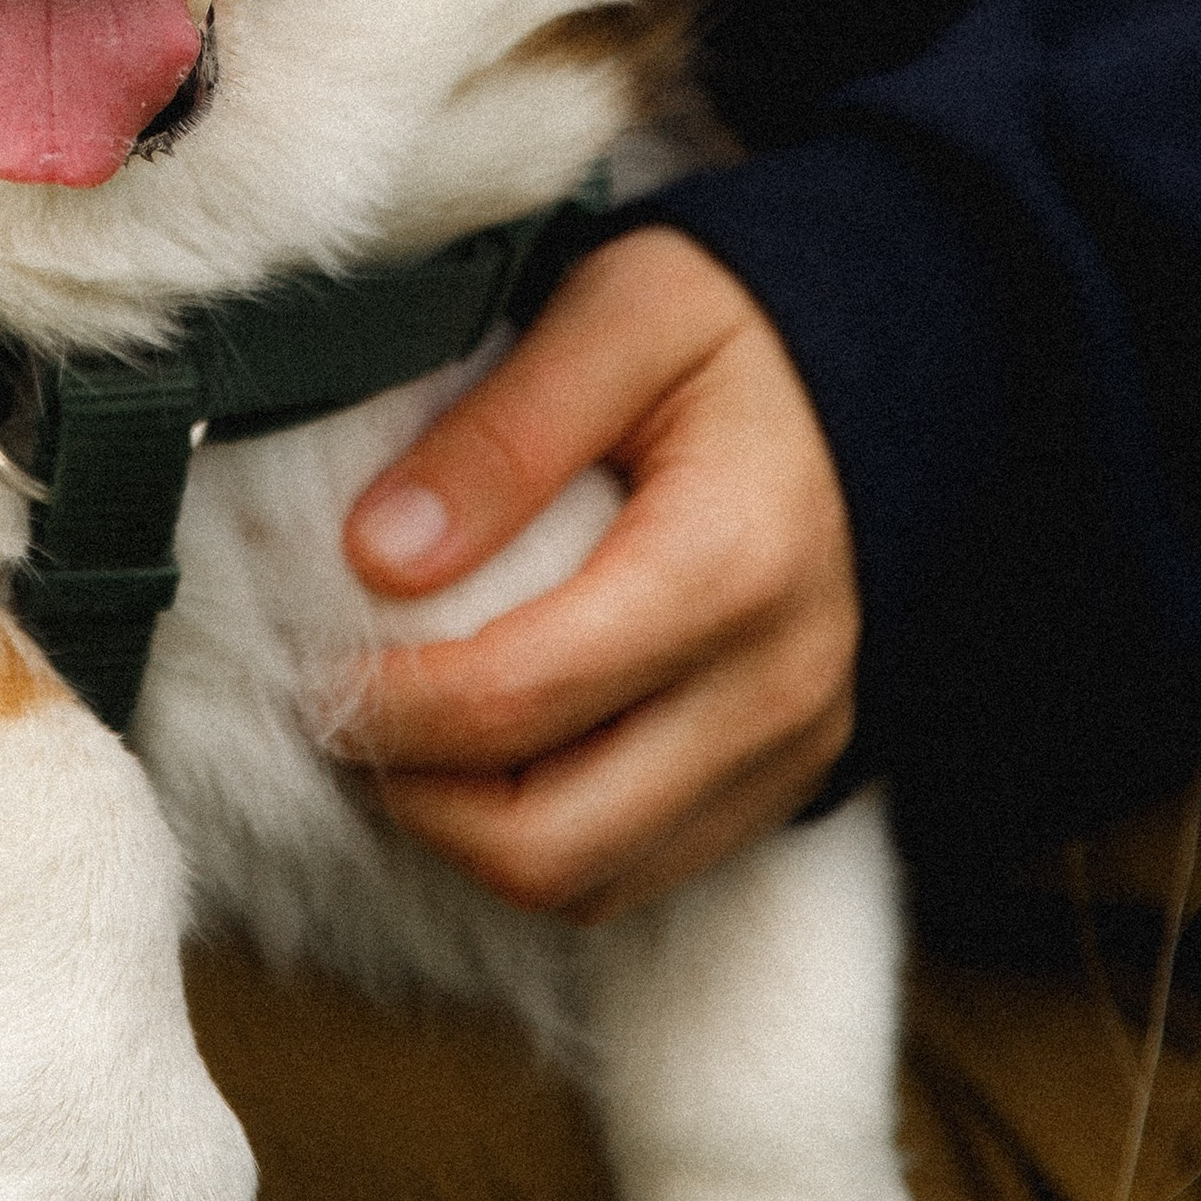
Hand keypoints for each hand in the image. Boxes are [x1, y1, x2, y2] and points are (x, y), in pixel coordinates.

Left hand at [336, 228, 857, 920]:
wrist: (892, 370)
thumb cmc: (730, 333)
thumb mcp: (619, 315)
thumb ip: (501, 434)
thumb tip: (375, 558)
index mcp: (728, 566)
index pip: (512, 702)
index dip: (381, 705)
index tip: (309, 659)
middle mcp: (773, 689)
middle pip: (545, 844)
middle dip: (410, 795)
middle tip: (338, 714)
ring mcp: (788, 754)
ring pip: (586, 885)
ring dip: (465, 834)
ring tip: (400, 738)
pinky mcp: (782, 785)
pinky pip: (636, 876)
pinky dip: (539, 842)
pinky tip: (481, 757)